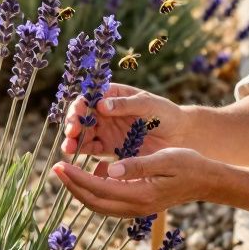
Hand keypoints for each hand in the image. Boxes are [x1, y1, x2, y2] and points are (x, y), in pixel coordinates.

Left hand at [52, 148, 213, 217]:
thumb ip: (137, 165)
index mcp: (140, 195)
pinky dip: (96, 190)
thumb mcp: (165, 159)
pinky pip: (110, 202)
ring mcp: (137, 209)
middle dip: (72, 186)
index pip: (99, 188)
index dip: (77, 178)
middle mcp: (136, 207)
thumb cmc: (189, 164)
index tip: (61, 164)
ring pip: (100, 204)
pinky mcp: (138, 205)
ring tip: (69, 171)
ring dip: (82, 189)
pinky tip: (96, 171)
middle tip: (57, 168)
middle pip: (94, 202)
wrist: (207, 181)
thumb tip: (109, 169)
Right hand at [61, 83, 186, 157]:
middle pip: (81, 116)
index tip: (78, 114)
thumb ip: (126, 104)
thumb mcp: (148, 104)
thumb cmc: (166, 113)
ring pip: (83, 133)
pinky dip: (82, 151)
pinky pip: (91, 149)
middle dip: (73, 123)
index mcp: (112, 95)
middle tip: (72, 132)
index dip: (80, 105)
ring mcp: (106, 130)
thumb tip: (101, 104)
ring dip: (73, 139)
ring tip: (69, 147)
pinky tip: (75, 154)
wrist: (180, 136)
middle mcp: (105, 112)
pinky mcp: (109, 148)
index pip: (89, 97)